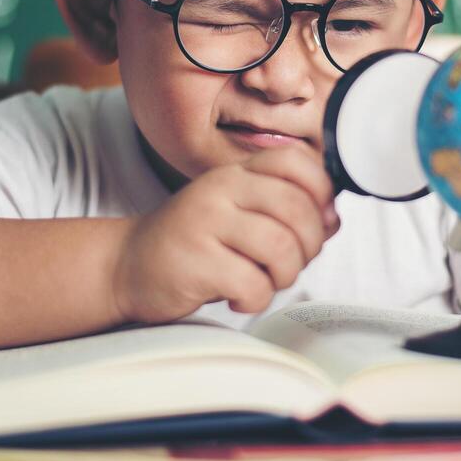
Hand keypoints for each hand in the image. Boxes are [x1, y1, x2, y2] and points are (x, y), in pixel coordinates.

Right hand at [111, 145, 339, 323]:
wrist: (128, 266)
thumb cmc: (193, 245)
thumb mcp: (237, 216)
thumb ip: (283, 213)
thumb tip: (333, 219)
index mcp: (234, 174)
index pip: (295, 161)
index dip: (321, 191)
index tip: (318, 221)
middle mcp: (220, 190)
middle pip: (296, 207)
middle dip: (309, 246)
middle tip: (291, 263)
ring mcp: (205, 222)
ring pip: (281, 246)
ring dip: (285, 275)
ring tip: (265, 281)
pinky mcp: (195, 261)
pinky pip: (253, 283)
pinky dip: (257, 299)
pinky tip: (240, 297)